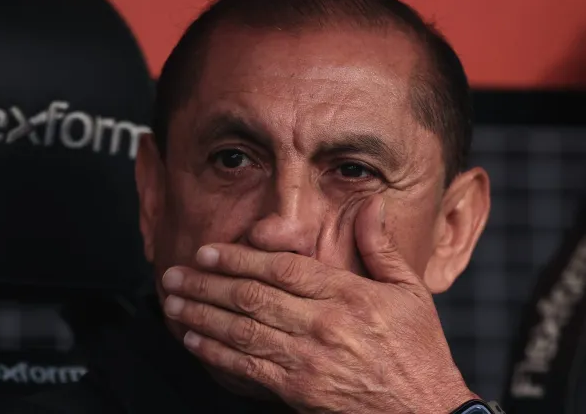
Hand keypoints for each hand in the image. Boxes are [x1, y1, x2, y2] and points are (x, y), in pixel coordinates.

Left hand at [160, 196, 476, 413]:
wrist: (426, 413)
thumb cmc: (418, 351)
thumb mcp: (411, 292)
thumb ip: (381, 247)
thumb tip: (369, 203)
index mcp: (348, 295)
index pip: (282, 268)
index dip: (238, 258)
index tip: (207, 252)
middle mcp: (323, 324)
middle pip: (252, 296)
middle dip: (205, 284)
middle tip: (174, 274)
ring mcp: (308, 359)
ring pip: (243, 329)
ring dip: (201, 314)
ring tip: (171, 302)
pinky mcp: (299, 391)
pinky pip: (248, 367)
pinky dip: (216, 352)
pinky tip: (193, 339)